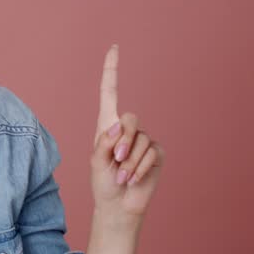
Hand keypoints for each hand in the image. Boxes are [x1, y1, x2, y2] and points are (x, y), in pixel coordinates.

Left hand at [90, 44, 163, 222]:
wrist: (117, 205)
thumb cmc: (102, 183)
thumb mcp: (97, 162)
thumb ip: (105, 142)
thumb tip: (119, 125)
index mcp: (107, 125)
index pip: (110, 92)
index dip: (112, 69)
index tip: (114, 47)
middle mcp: (126, 129)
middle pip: (130, 118)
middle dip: (123, 141)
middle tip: (116, 162)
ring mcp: (143, 140)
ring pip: (141, 140)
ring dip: (129, 162)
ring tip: (122, 177)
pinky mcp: (156, 153)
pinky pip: (152, 153)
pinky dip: (140, 168)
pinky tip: (133, 179)